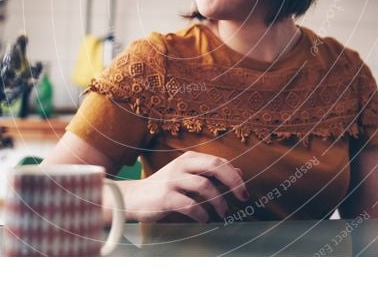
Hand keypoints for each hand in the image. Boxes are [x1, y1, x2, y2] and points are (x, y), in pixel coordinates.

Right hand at [119, 152, 248, 222]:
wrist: (133, 198)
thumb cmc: (165, 188)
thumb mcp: (188, 177)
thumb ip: (212, 175)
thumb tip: (240, 173)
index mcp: (189, 158)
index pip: (219, 162)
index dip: (235, 176)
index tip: (244, 192)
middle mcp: (181, 165)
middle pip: (215, 167)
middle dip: (233, 183)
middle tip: (242, 198)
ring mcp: (172, 180)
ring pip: (204, 186)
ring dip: (219, 202)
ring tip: (223, 214)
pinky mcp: (165, 197)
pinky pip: (190, 205)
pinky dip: (201, 213)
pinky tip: (204, 219)